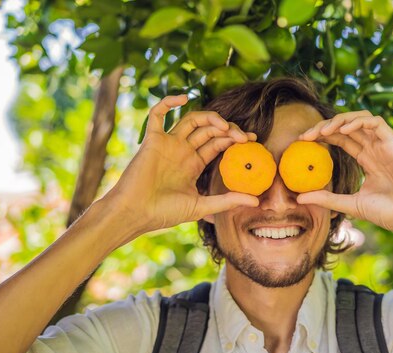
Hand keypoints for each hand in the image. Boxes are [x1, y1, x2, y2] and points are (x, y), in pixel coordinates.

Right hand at [103, 95, 258, 233]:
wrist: (136, 214)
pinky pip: (157, 114)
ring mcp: (168, 144)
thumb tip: (256, 201)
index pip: (218, 143)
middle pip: (209, 129)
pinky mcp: (152, 140)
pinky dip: (167, 102)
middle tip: (244, 137)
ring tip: (224, 126)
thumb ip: (227, 201)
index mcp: (194, 164)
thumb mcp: (201, 206)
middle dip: (228, 129)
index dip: (235, 138)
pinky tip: (182, 98)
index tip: (253, 140)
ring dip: (209, 117)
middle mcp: (182, 150)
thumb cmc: (164, 213)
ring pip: (191, 119)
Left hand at [297, 111, 392, 233]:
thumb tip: (300, 197)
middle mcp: (375, 149)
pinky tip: (342, 129)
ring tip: (322, 131)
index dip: (322, 136)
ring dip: (338, 120)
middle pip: (347, 126)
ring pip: (359, 119)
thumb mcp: (351, 204)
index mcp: (367, 160)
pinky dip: (357, 121)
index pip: (342, 139)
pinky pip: (375, 122)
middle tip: (305, 136)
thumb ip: (328, 198)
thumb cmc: (390, 213)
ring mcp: (385, 144)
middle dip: (324, 126)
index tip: (302, 142)